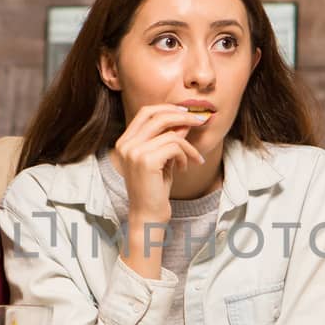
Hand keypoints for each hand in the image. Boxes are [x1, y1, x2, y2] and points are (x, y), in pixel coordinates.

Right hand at [110, 104, 207, 221]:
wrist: (148, 216)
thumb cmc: (155, 190)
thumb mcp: (162, 160)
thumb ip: (168, 139)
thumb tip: (184, 120)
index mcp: (125, 142)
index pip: (146, 112)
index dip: (168, 108)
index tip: (186, 113)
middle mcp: (126, 144)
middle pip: (157, 115)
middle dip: (182, 116)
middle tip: (200, 121)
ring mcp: (134, 152)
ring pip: (170, 133)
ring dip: (188, 145)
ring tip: (193, 159)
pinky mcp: (146, 161)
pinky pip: (175, 146)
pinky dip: (185, 155)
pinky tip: (184, 168)